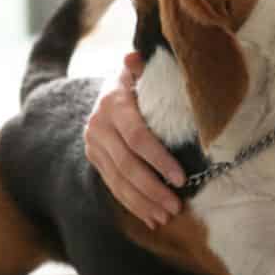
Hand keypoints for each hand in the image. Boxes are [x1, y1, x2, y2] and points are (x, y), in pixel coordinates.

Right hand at [84, 52, 186, 229]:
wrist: (106, 90)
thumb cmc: (138, 80)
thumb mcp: (140, 70)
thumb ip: (142, 67)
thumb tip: (134, 57)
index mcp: (113, 102)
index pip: (137, 137)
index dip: (159, 159)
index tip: (181, 178)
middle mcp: (98, 125)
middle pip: (127, 165)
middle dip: (153, 189)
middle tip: (176, 207)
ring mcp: (93, 145)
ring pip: (118, 181)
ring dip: (143, 202)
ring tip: (166, 216)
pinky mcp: (94, 160)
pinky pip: (113, 186)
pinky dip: (132, 204)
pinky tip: (150, 217)